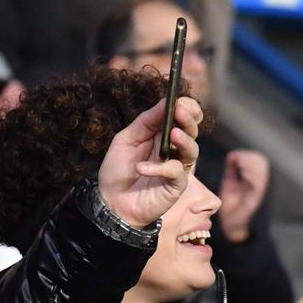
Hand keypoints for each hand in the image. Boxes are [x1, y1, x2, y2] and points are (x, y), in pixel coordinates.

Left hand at [94, 94, 201, 227]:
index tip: (180, 101)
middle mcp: (174, 150)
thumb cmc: (118, 170)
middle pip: (192, 131)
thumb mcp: (126, 139)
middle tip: (180, 111)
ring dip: (184, 140)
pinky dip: (160, 168)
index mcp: (163, 135)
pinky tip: (142, 168)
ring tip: (172, 134)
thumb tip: (165, 101)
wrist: (110, 201)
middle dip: (189, 119)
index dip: (187, 108)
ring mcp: (177, 168)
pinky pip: (176, 173)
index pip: (184, 117)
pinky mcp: (176, 185)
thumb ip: (146, 121)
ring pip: (192, 151)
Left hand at [217, 149, 269, 242]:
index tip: (235, 157)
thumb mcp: (230, 182)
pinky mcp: (255, 199)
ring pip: (262, 171)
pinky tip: (242, 174)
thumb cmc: (232, 204)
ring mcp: (258, 191)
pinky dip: (251, 176)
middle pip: (262, 162)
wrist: (232, 225)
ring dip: (250, 165)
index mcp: (253, 178)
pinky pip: (258, 184)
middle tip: (237, 161)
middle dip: (249, 157)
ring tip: (239, 166)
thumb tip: (232, 155)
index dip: (248, 154)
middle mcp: (258, 183)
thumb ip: (232, 169)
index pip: (259, 159)